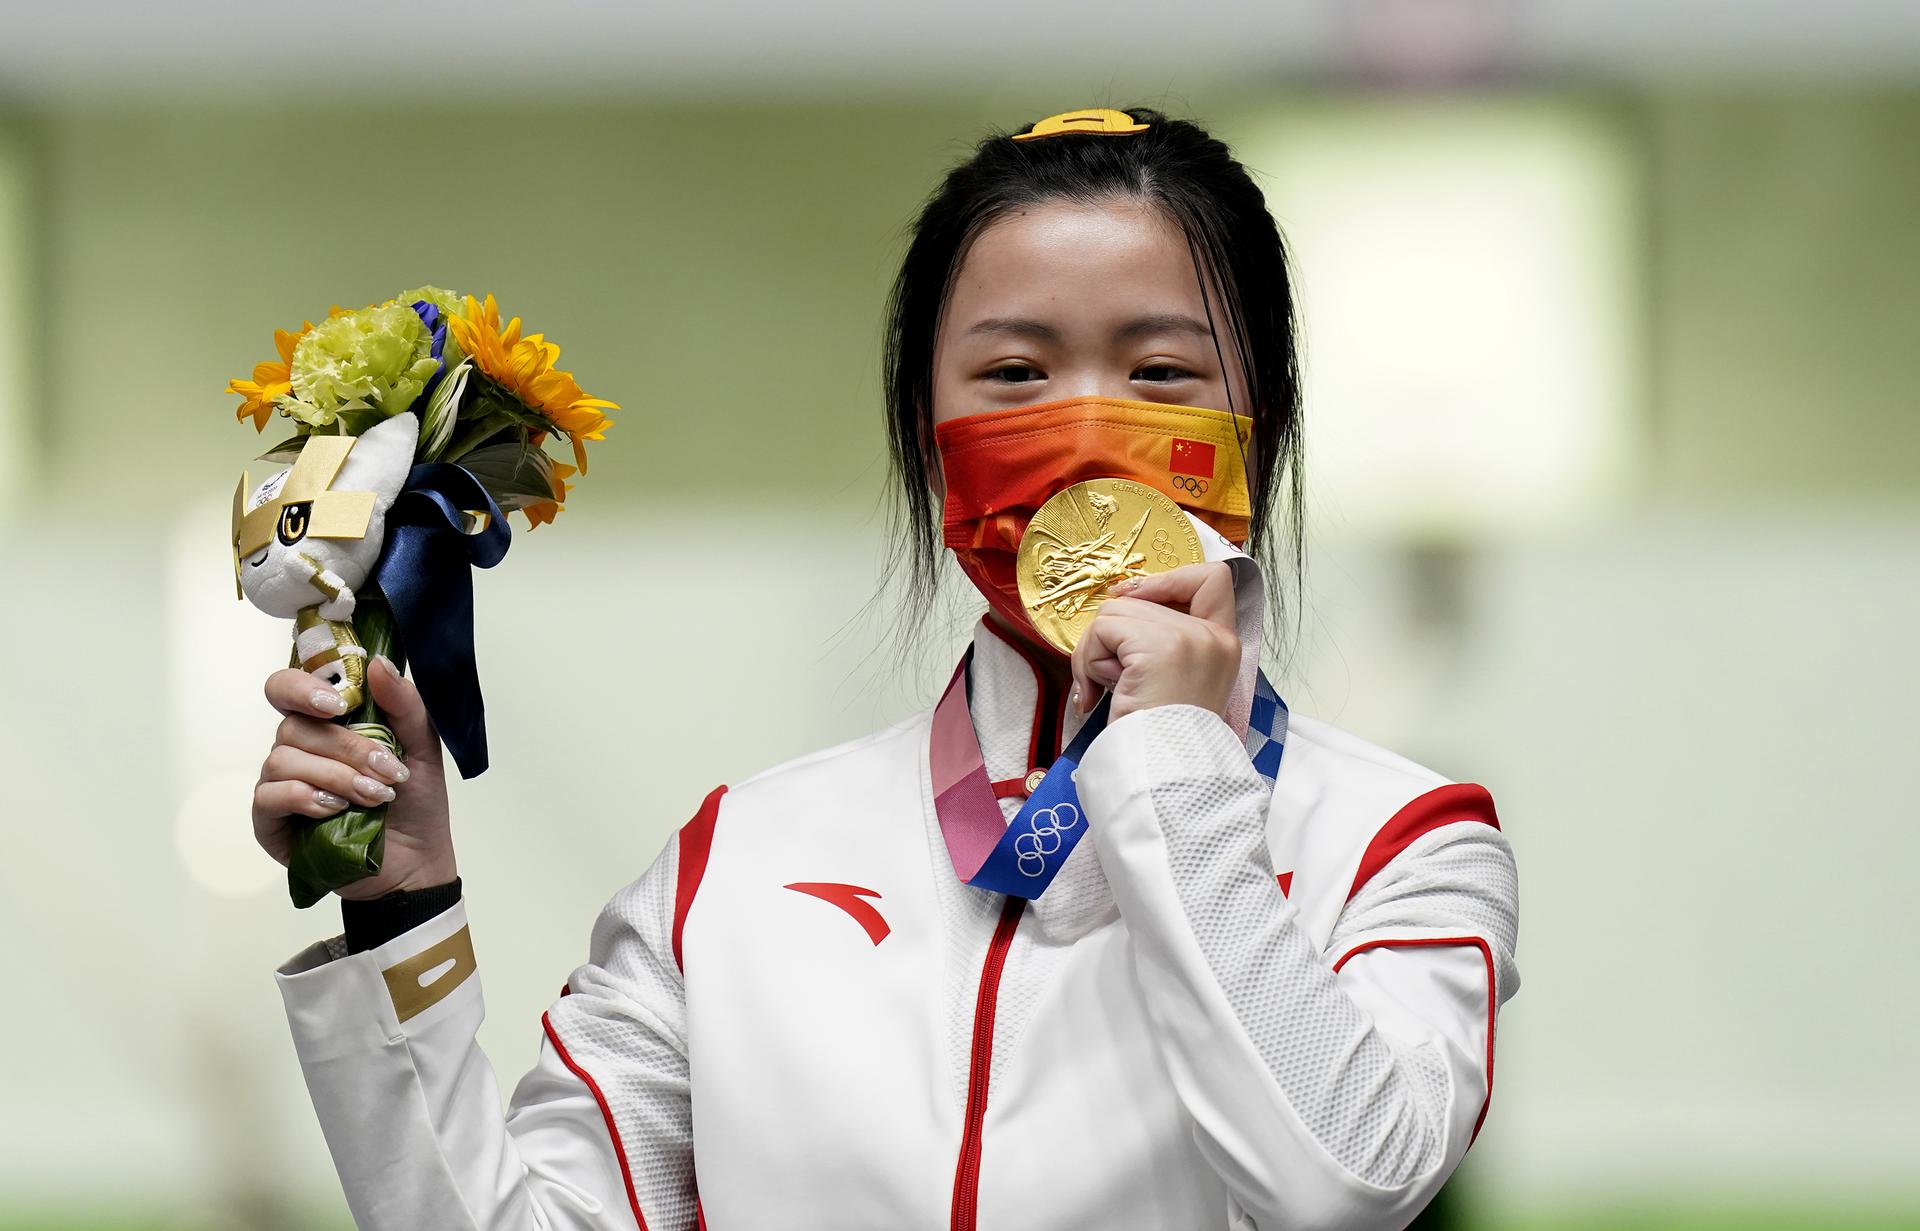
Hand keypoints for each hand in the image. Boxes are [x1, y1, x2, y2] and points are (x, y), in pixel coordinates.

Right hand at [252, 655, 455, 900]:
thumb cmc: (416, 801)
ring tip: (374, 797)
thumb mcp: (422, 748)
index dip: (302, 688)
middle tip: (386, 769)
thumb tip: (378, 664)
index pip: (288, 688)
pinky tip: (336, 810)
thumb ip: (404, 704)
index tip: (338, 704)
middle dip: (346, 748)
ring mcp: (280, 784)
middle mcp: (298, 749)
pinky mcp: (270, 821)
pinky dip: (305, 798)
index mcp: (327, 724)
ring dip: (335, 776)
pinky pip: (268, 797)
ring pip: (281, 760)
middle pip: (293, 726)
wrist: (416, 861)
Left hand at [1069, 562, 1240, 721]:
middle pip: (1140, 599)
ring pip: (1115, 611)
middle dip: (1111, 636)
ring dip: (1094, 652)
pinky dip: (1088, 660)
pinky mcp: (1158, 646)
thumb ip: (1161, 639)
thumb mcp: (1174, 680)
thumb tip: (1119, 597)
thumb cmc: (1160, 738)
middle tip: (1108, 680)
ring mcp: (1189, 638)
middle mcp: (1214, 636)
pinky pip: (1102, 629)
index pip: (1213, 578)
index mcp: (1225, 643)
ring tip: (1107, 689)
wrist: (1163, 774)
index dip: (1167, 580)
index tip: (1135, 599)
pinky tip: (1099, 692)